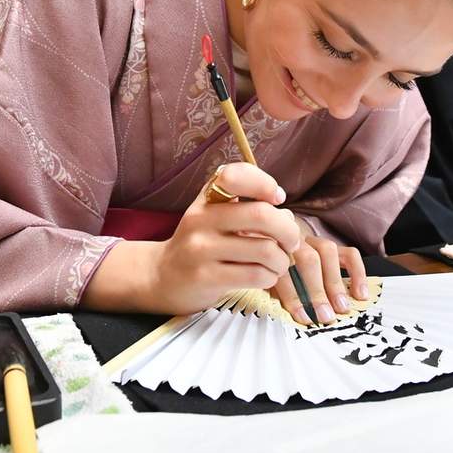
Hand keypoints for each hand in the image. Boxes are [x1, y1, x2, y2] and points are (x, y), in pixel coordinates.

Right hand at [150, 162, 300, 313]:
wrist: (161, 277)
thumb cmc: (201, 244)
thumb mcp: (214, 215)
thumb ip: (250, 208)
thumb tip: (288, 217)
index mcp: (207, 198)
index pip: (236, 175)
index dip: (264, 183)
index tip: (277, 198)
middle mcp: (201, 218)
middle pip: (261, 215)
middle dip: (289, 230)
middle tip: (292, 242)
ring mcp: (201, 248)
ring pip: (265, 249)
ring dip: (282, 260)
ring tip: (278, 264)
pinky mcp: (205, 277)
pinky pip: (256, 275)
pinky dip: (270, 277)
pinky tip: (264, 277)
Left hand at [271, 221, 368, 325]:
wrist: (277, 242)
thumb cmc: (274, 271)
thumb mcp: (269, 282)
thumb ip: (276, 293)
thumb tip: (289, 316)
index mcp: (275, 251)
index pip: (284, 271)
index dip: (293, 296)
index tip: (304, 317)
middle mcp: (295, 242)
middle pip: (308, 259)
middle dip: (317, 290)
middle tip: (325, 315)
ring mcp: (315, 241)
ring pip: (328, 252)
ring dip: (335, 282)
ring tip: (341, 307)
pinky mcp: (335, 244)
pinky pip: (350, 254)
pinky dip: (357, 274)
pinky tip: (360, 294)